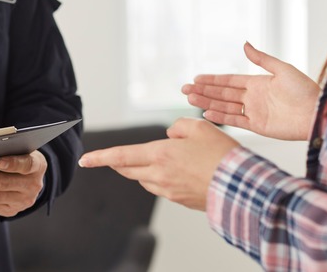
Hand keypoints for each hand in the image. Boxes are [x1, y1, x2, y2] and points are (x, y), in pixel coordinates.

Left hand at [0, 150, 46, 217]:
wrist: (30, 177)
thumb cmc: (19, 156)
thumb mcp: (18, 149)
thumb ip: (4, 150)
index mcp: (37, 166)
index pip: (26, 164)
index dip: (12, 164)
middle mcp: (33, 186)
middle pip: (3, 183)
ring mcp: (23, 201)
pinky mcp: (12, 210)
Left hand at [78, 118, 238, 210]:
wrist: (241, 186)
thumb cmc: (222, 156)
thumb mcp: (200, 127)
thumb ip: (178, 127)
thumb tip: (170, 135)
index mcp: (160, 155)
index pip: (120, 156)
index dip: (100, 157)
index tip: (85, 160)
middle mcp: (159, 175)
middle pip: (128, 169)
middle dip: (118, 162)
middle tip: (114, 157)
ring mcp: (168, 190)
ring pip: (144, 179)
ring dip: (143, 169)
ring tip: (163, 158)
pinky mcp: (178, 200)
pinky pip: (160, 188)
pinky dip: (160, 178)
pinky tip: (178, 171)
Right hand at [182, 42, 319, 140]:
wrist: (318, 113)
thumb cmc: (305, 90)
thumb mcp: (283, 69)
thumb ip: (262, 59)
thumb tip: (244, 44)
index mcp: (258, 83)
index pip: (229, 81)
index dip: (212, 80)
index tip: (196, 79)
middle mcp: (253, 97)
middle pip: (222, 94)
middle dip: (203, 91)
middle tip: (184, 90)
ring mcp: (254, 112)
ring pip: (224, 106)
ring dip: (207, 103)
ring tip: (190, 100)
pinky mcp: (257, 126)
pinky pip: (235, 120)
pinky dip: (221, 117)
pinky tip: (207, 114)